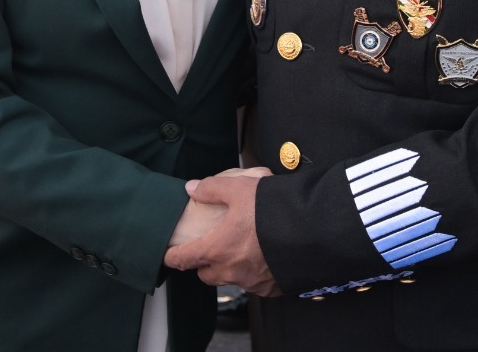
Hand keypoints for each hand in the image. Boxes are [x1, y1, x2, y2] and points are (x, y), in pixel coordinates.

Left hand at [163, 169, 279, 296]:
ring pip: (231, 279)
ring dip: (230, 268)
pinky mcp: (271, 288)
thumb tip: (192, 188)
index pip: (184, 259)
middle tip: (209, 250)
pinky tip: (264, 258)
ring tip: (241, 250)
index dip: (172, 257)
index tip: (167, 256)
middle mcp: (231, 271)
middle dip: (204, 265)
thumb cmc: (272, 210)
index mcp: (217, 249)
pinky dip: (255, 273)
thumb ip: (212, 189)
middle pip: (206, 275)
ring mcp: (252, 282)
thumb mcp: (239, 189)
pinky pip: (256, 284)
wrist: (310, 230)